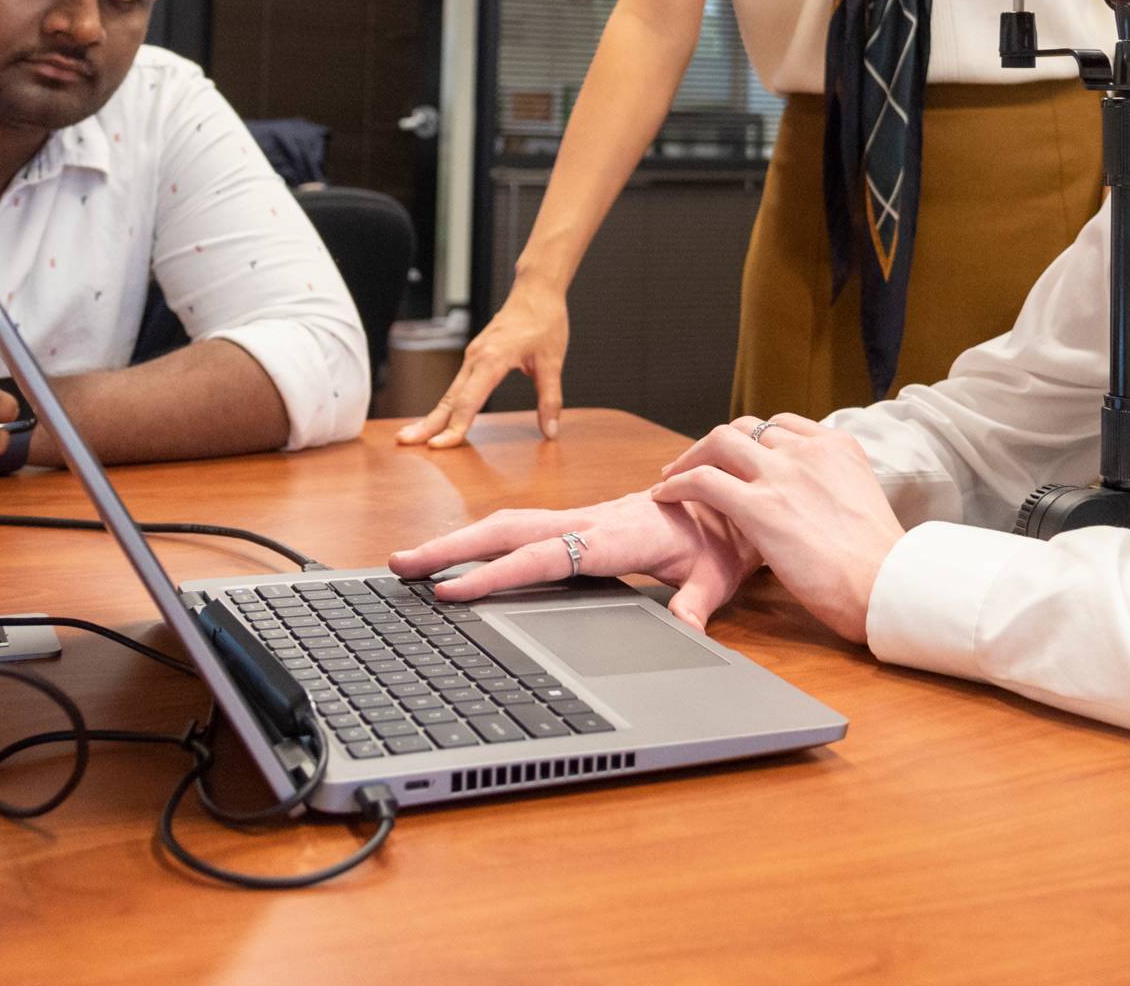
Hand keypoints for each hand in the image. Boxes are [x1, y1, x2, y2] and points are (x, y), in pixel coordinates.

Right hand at [388, 490, 760, 631]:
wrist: (730, 498)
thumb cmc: (721, 538)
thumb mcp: (716, 575)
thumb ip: (698, 604)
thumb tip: (687, 630)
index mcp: (615, 535)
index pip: (544, 556)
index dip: (496, 574)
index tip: (451, 590)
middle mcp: (588, 521)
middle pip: (507, 531)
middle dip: (451, 548)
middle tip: (399, 566)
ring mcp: (579, 520)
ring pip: (507, 525)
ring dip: (457, 541)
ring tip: (409, 563)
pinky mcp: (577, 523)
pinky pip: (521, 530)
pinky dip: (482, 540)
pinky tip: (456, 559)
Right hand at [397, 281, 567, 447]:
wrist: (536, 289)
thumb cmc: (544, 321)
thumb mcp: (552, 362)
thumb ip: (550, 398)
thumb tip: (550, 431)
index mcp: (492, 360)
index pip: (468, 402)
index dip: (454, 427)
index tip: (440, 446)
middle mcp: (475, 358)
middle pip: (448, 399)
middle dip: (427, 423)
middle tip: (403, 442)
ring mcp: (472, 357)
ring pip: (449, 393)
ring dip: (432, 416)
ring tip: (411, 435)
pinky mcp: (475, 356)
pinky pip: (457, 385)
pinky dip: (445, 405)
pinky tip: (438, 417)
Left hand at [650, 416, 904, 643]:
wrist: (887, 585)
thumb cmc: (880, 564)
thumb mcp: (863, 504)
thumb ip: (836, 491)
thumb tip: (821, 507)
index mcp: (837, 446)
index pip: (782, 425)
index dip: (753, 442)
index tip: (738, 459)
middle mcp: (808, 450)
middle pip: (746, 428)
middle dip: (716, 445)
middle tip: (697, 464)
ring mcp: (782, 475)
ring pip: (720, 443)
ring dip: (691, 458)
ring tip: (673, 478)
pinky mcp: (760, 506)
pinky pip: (704, 481)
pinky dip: (678, 485)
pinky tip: (666, 497)